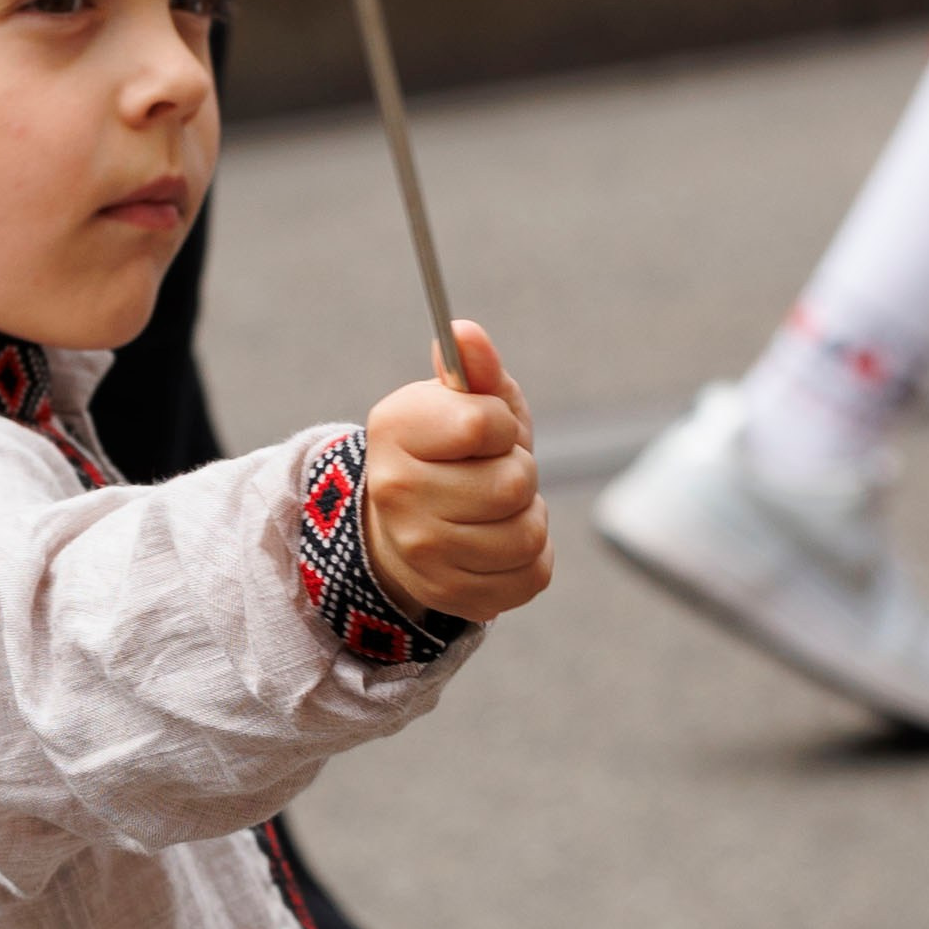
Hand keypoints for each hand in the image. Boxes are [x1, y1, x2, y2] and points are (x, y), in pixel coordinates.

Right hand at [361, 323, 551, 626]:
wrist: (404, 526)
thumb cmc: (447, 450)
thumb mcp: (461, 400)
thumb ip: (473, 366)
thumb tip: (466, 332)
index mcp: (395, 429)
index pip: (485, 424)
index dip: (502, 424)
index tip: (486, 432)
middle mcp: (397, 492)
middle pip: (514, 483)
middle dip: (519, 473)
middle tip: (491, 473)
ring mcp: (421, 551)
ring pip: (529, 534)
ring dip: (528, 516)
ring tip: (497, 509)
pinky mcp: (452, 596)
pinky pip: (533, 575)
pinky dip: (532, 558)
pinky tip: (501, 544)